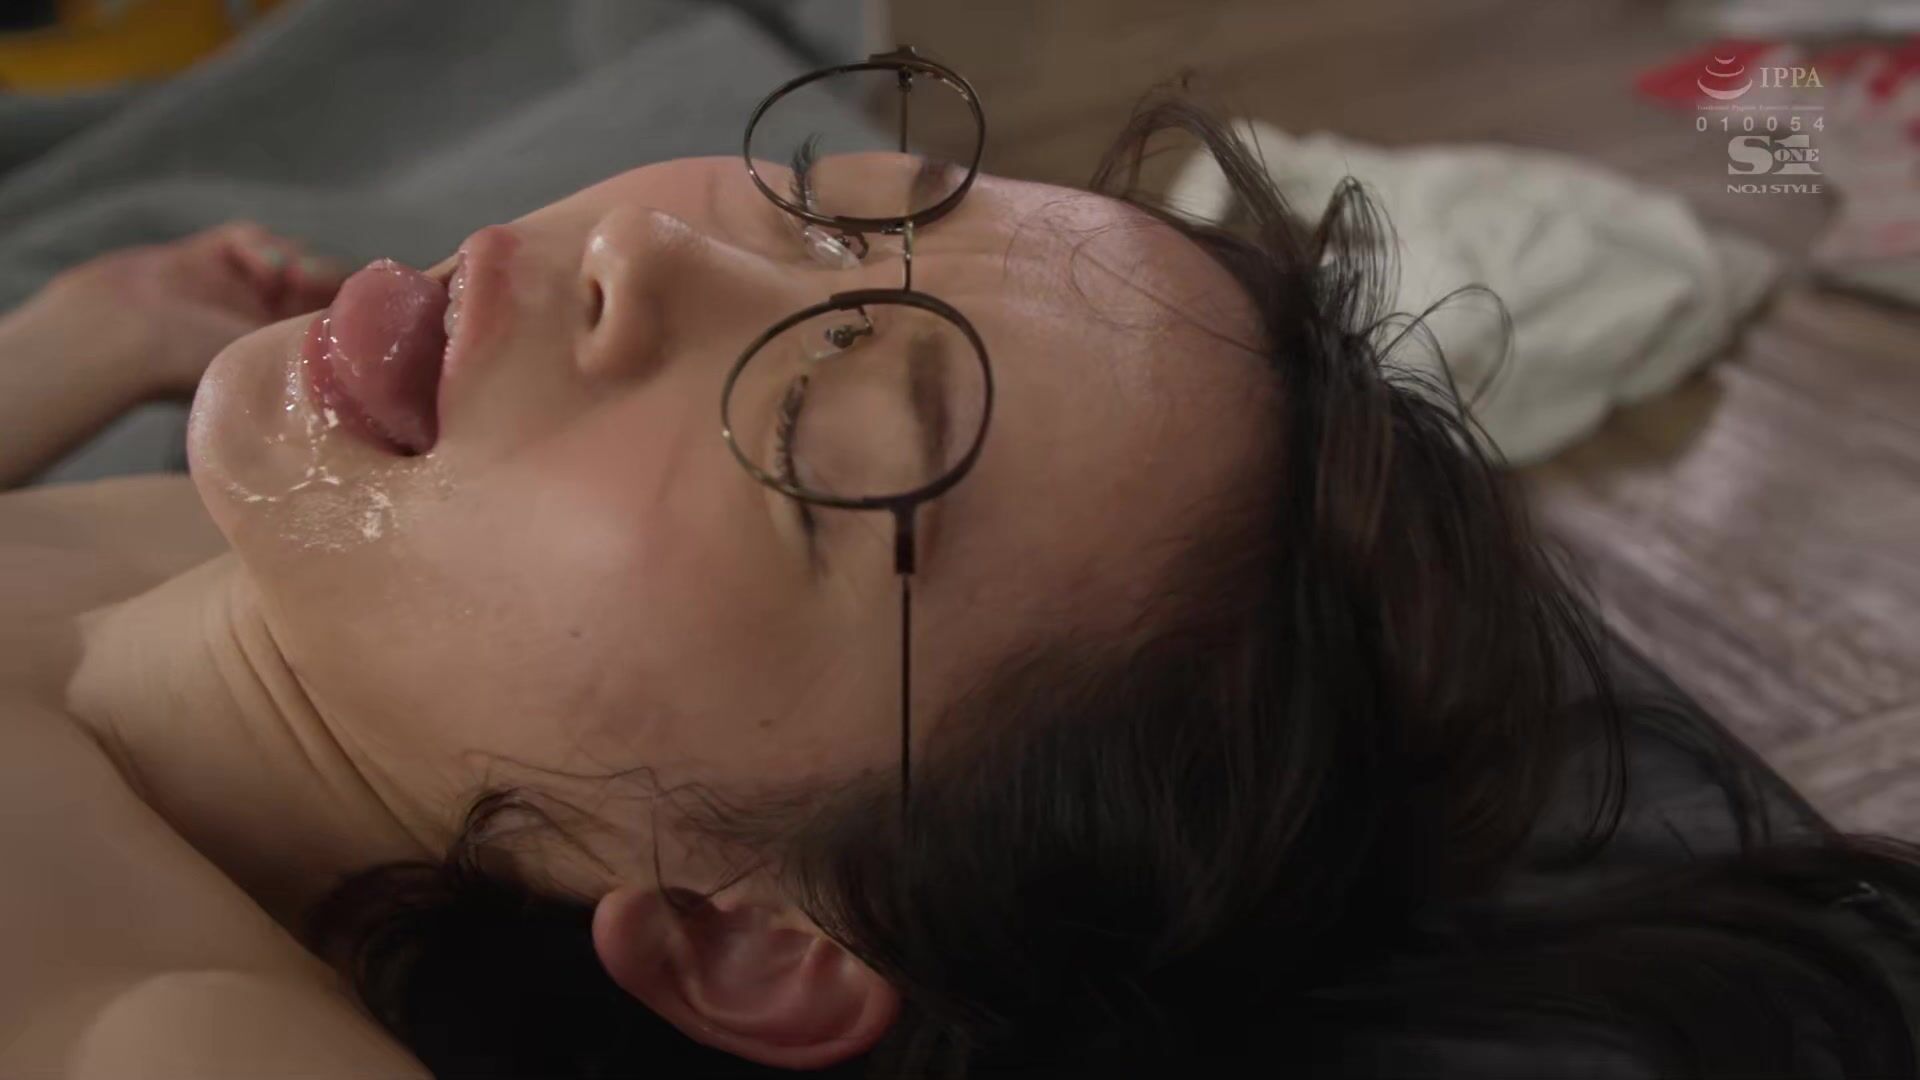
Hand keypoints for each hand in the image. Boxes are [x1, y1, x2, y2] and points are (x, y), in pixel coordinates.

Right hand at [30, 220, 350, 399]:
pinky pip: (249, 238)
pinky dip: (261, 244)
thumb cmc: (193, 364)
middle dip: (333, 278)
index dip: (362, 306)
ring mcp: (236, 288)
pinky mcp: (209, 257)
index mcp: (282, 358)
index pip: (339, 326)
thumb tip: (371, 326)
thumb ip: (318, 338)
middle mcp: (262, 323)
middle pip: (322, 287)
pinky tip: (262, 263)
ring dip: (300, 261)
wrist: (117, 336)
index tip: (377, 296)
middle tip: (333, 283)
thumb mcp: (273, 356)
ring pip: (292, 259)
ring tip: (292, 278)